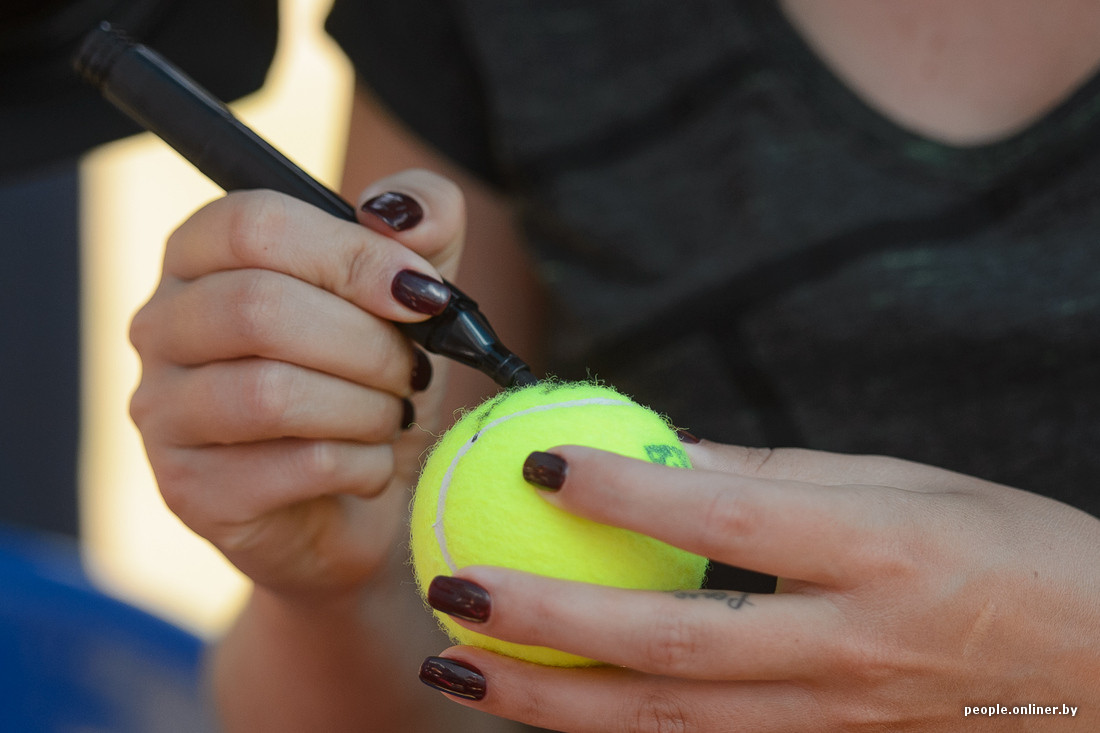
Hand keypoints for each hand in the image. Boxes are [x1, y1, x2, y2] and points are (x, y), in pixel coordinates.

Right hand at [130, 169, 465, 596]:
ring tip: (391, 416)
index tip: (422, 293)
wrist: (363, 502)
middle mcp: (163, 326)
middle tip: (413, 371)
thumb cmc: (374, 380)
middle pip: (258, 307)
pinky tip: (369, 466)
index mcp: (204, 255)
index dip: (352, 254)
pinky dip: (362, 465)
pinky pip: (296, 466)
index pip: (253, 224)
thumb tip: (401, 215)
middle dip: (368, 344)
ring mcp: (164, 413)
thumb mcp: (413, 292)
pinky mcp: (191, 491)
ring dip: (366, 408)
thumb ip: (426, 223)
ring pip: (270, 393)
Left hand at [419, 442, 1099, 730]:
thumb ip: (782, 474)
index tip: (540, 462)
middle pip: (674, 649)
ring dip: (552, 705)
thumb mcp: (912, 483)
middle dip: (548, 627)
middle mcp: (851, 649)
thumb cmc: (1015, 554)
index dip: (624, 494)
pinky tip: (547, 710)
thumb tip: (662, 454)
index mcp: (880, 554)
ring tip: (459, 669)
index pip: (725, 520)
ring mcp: (837, 722)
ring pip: (671, 726)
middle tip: (454, 592)